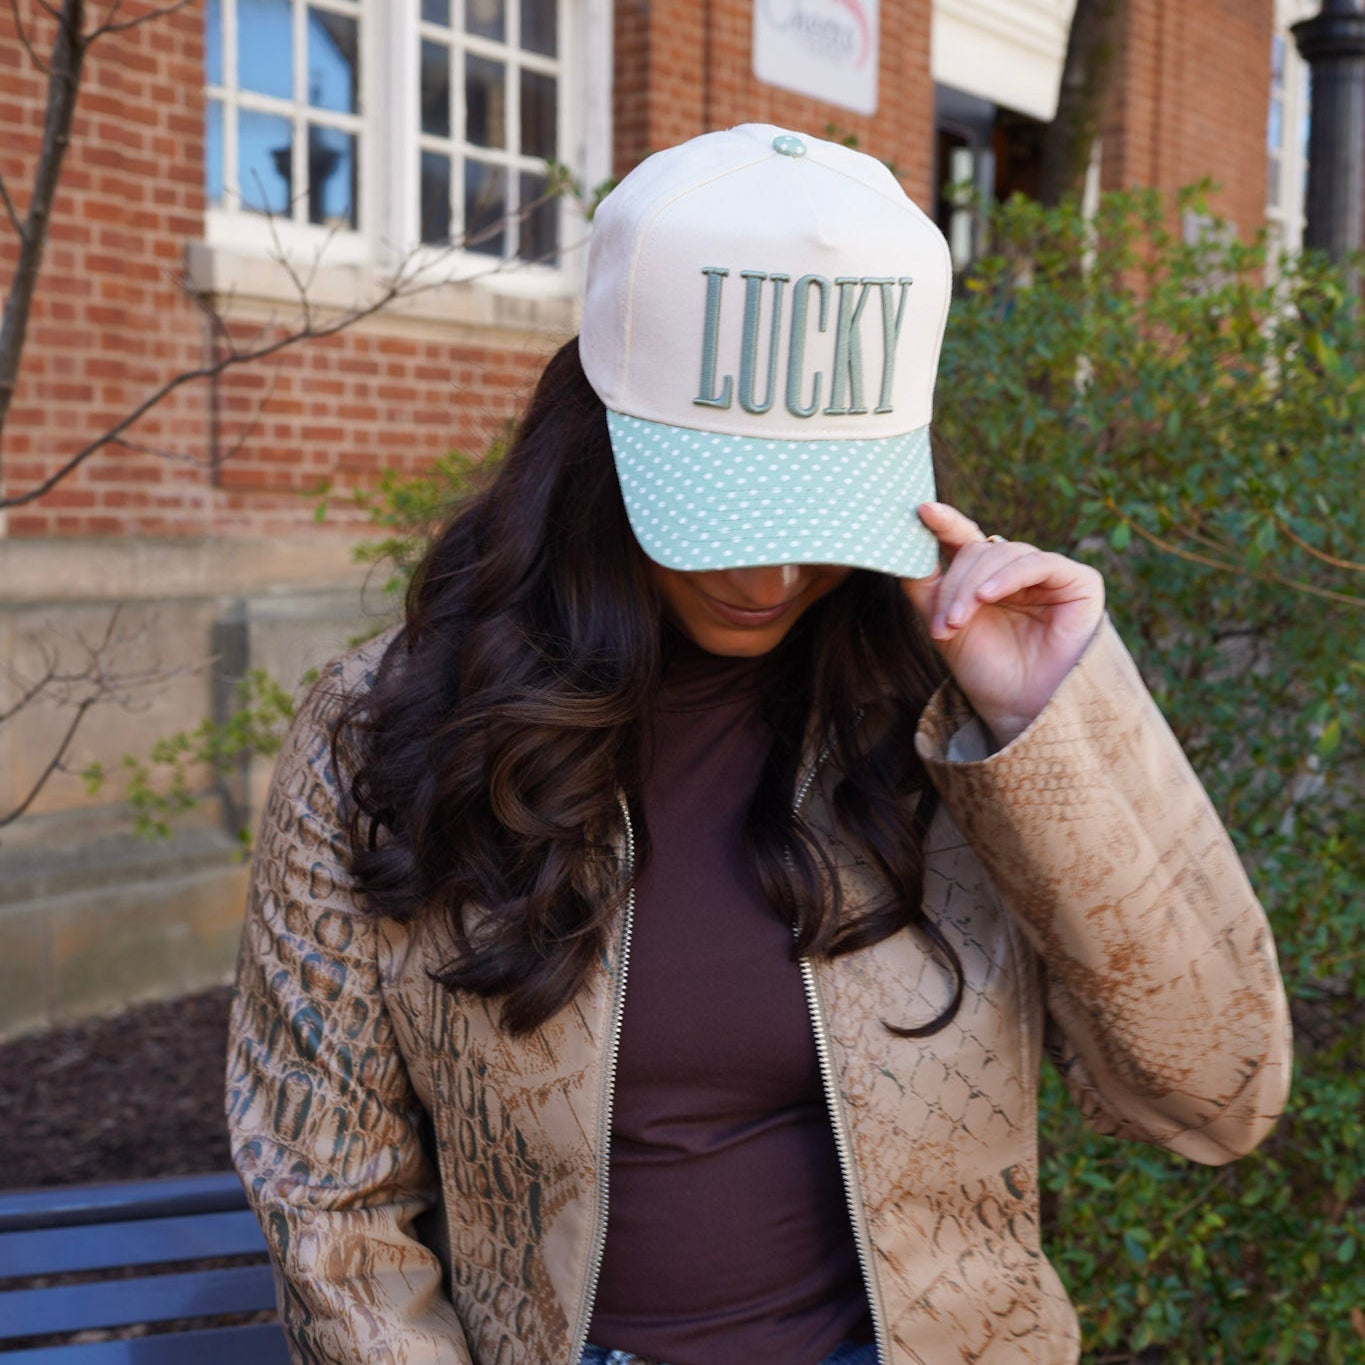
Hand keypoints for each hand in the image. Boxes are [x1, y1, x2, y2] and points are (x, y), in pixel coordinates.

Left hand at [903, 502, 1105, 745]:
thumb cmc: (985, 670)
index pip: (963, 538)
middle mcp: (1018, 569)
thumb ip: (926, 585)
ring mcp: (1049, 573)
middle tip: (942, 623)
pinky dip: (1008, 576)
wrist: (1019, 709)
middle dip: (954, 585)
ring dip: (972, 587)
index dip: (944, 522)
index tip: (921, 510)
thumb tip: (904, 547)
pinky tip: (988, 596)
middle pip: (977, 550)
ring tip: (957, 623)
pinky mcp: (1079, 581)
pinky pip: (1039, 563)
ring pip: (1003, 554)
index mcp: (987, 574)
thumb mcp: (943, 623)